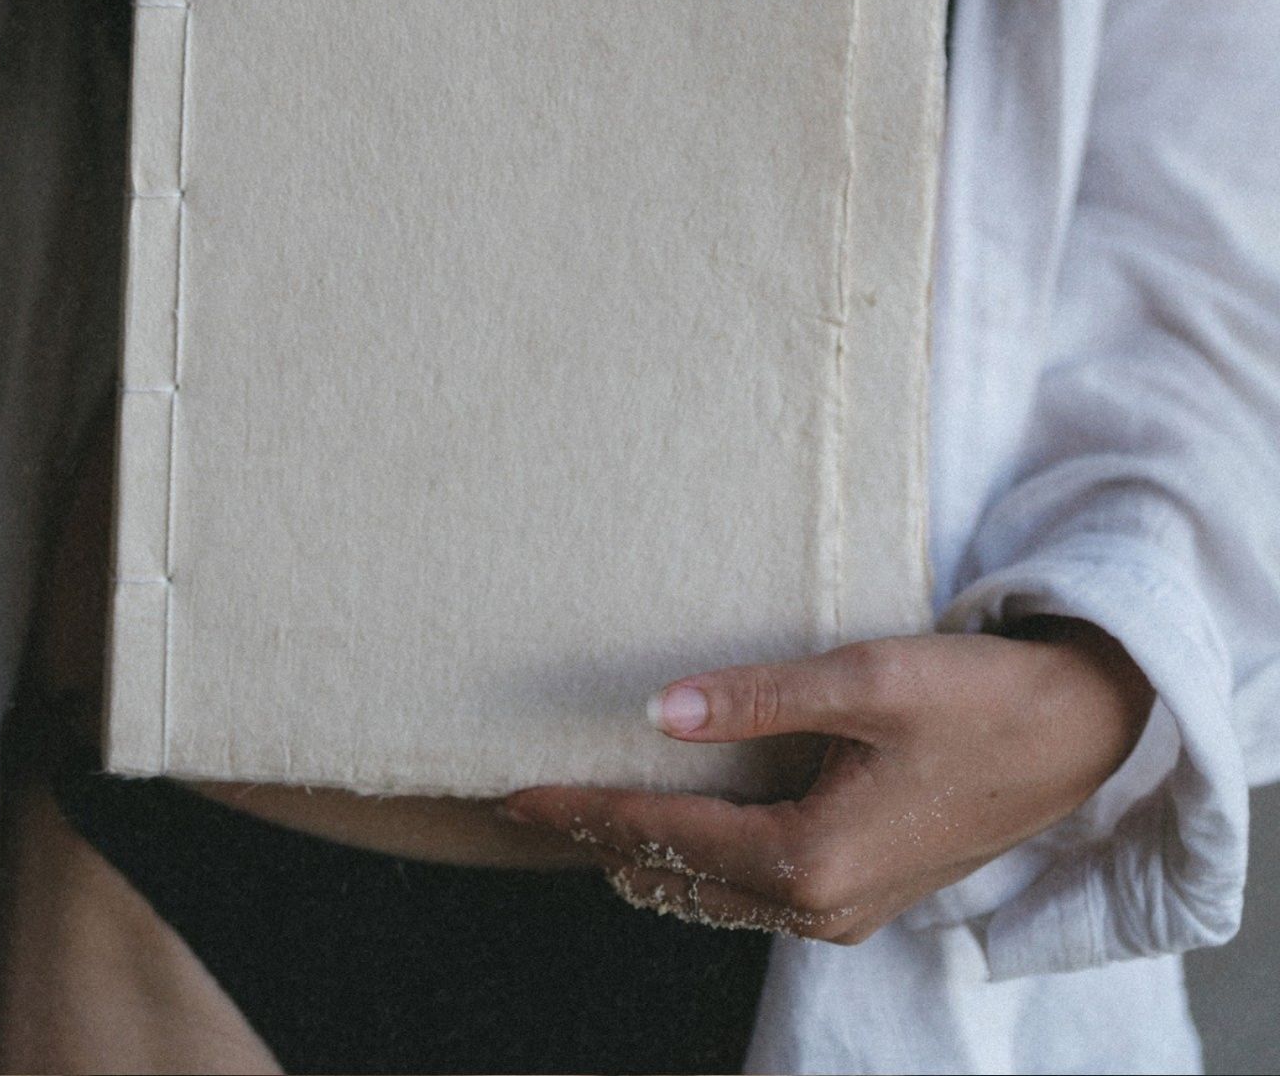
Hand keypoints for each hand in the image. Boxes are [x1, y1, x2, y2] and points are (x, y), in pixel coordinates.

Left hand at [501, 622, 1153, 941]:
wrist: (1077, 735)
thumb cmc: (979, 699)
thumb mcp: (866, 681)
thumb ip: (757, 697)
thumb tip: (659, 712)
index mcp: (811, 859)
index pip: (664, 835)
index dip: (582, 811)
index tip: (513, 794)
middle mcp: (821, 903)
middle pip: (677, 874)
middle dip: (599, 836)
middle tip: (527, 802)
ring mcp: (844, 908)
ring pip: (713, 890)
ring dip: (647, 849)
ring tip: (580, 808)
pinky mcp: (863, 890)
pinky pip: (754, 887)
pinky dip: (700, 855)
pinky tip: (676, 818)